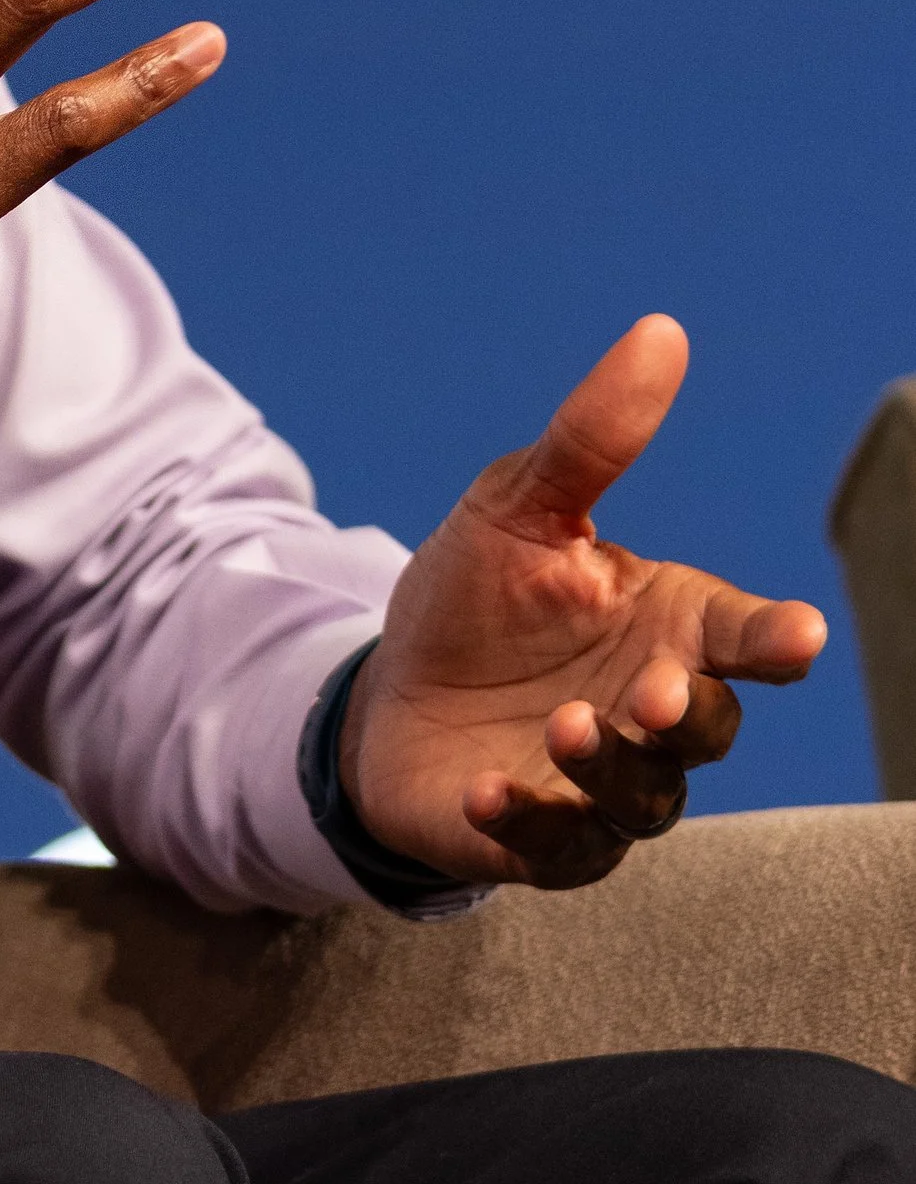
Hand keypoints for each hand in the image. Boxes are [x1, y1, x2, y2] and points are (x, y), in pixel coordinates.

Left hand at [336, 316, 826, 888]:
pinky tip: (485, 789)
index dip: (774, 640)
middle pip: (707, 728)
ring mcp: (606, 788)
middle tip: (646, 691)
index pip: (745, 638)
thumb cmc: (476, 597)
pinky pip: (559, 850)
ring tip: (565, 727)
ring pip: (647, 798)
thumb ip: (589, 439)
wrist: (387, 692)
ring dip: (611, 768)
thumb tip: (660, 332)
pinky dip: (530, 824)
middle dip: (683, 713)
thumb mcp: (517, 506)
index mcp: (670, 626)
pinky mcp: (545, 842)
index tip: (797, 637)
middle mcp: (654, 713)